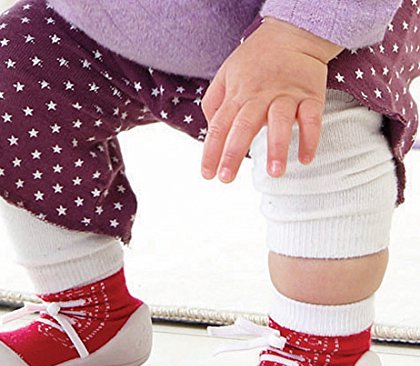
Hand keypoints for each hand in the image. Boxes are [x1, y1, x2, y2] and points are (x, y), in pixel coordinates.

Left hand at [201, 17, 342, 181]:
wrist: (291, 31)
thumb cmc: (254, 61)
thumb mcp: (225, 75)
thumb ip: (214, 103)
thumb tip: (210, 130)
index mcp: (237, 95)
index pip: (219, 126)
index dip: (211, 151)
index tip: (207, 174)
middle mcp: (259, 96)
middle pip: (244, 126)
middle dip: (233, 153)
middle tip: (227, 179)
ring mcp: (286, 95)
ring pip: (281, 122)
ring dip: (278, 147)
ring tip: (274, 173)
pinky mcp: (310, 95)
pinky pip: (312, 118)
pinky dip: (311, 138)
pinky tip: (306, 159)